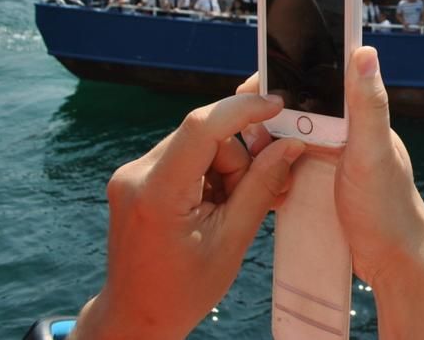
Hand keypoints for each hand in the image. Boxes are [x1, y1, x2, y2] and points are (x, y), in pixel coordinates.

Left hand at [72, 94, 305, 339]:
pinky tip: (214, 205)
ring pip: (199, 145)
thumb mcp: (232, 241)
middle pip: (207, 137)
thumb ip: (261, 187)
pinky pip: (185, 156)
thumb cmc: (183, 290)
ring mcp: (132, 174)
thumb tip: (290, 145)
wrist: (136, 316)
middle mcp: (137, 174)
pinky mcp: (137, 178)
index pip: (202, 127)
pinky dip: (208, 174)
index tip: (277, 106)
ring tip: (229, 211)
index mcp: (157, 193)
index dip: (243, 109)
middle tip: (253, 198)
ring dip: (224, 170)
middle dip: (238, 160)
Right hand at [240, 46, 423, 337]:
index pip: (319, 87)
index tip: (251, 92)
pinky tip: (260, 185)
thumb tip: (364, 51)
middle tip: (246, 137)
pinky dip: (273, 175)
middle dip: (268, 120)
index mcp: (359, 120)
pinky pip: (290, 173)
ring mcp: (333, 163)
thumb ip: (368, 105)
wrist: (393, 263)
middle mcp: (346, 136)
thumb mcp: (373, 152)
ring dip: (267, 150)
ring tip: (248, 161)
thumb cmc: (388, 207)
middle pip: (298, 115)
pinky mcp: (322, 189)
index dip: (285, 84)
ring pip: (289, 144)